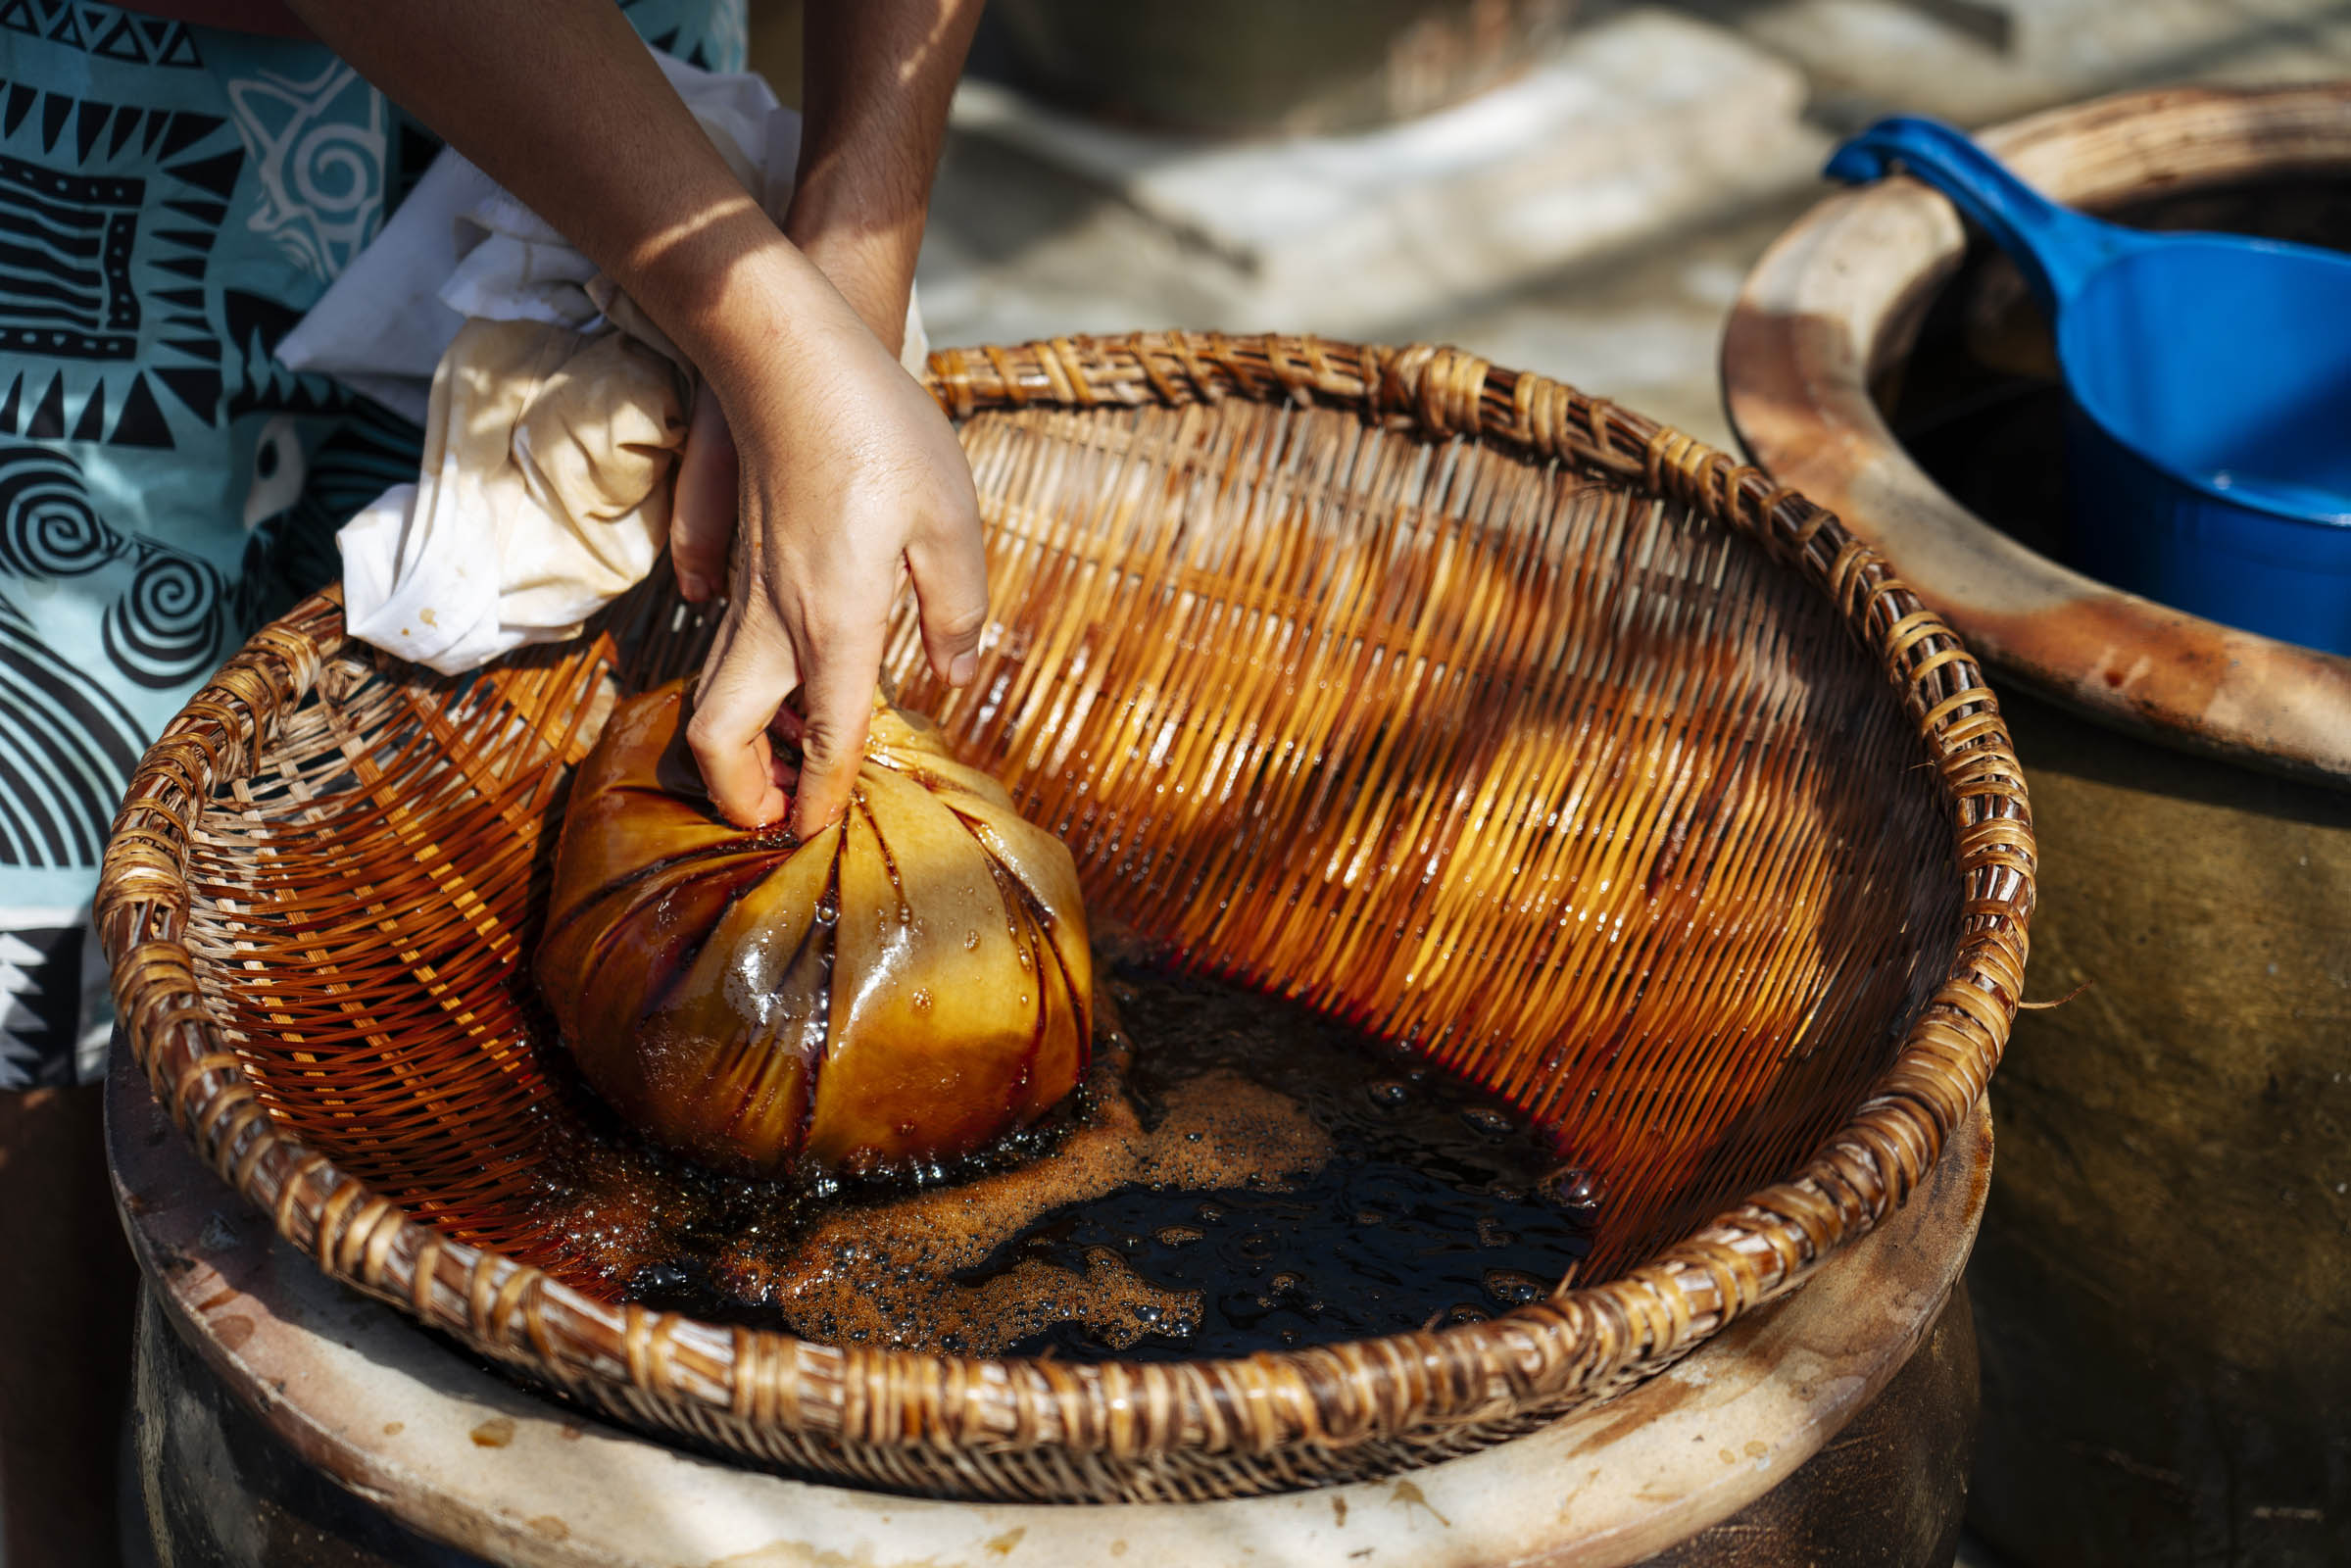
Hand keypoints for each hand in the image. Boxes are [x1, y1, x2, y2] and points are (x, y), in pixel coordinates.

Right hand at [668, 249, 985, 836]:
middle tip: (778, 817)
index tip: (815, 839)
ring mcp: (746, 591)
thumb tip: (953, 676)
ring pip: (711, 696)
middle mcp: (777, 620)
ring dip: (737, 746)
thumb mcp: (951, 520)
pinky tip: (783, 689)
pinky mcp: (739, 563)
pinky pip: (723, 651)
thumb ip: (957, 610)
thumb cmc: (879, 430)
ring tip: (784, 767)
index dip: (819, 799)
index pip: (823, 738)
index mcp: (837, 622)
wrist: (788, 354)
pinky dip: (739, 694)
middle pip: (720, 735)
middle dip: (738, 792)